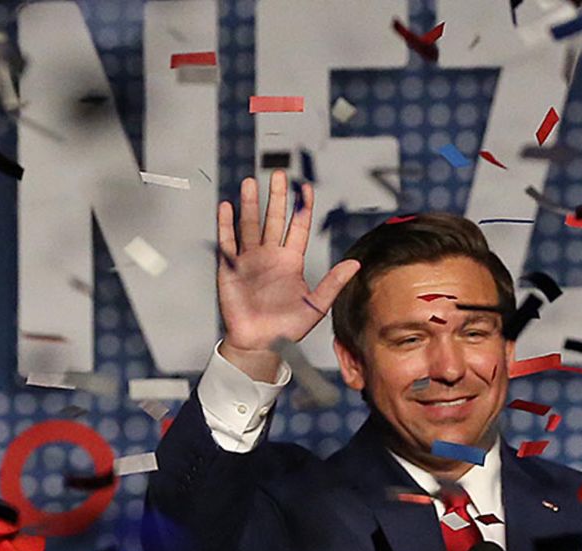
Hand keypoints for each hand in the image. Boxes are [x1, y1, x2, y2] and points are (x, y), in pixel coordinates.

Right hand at [217, 171, 360, 375]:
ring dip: (250, 204)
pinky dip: (226, 224)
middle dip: (276, 196)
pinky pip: (228, 242)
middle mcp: (270, 256)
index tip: (305, 187)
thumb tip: (355, 265)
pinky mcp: (230, 268)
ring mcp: (249, 260)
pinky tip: (227, 207)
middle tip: (278, 174)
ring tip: (251, 182)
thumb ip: (333, 283)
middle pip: (273, 219)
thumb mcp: (315, 306)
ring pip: (250, 224)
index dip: (302, 206)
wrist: (259, 344)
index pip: (297, 227)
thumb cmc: (286, 329)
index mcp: (290, 261)